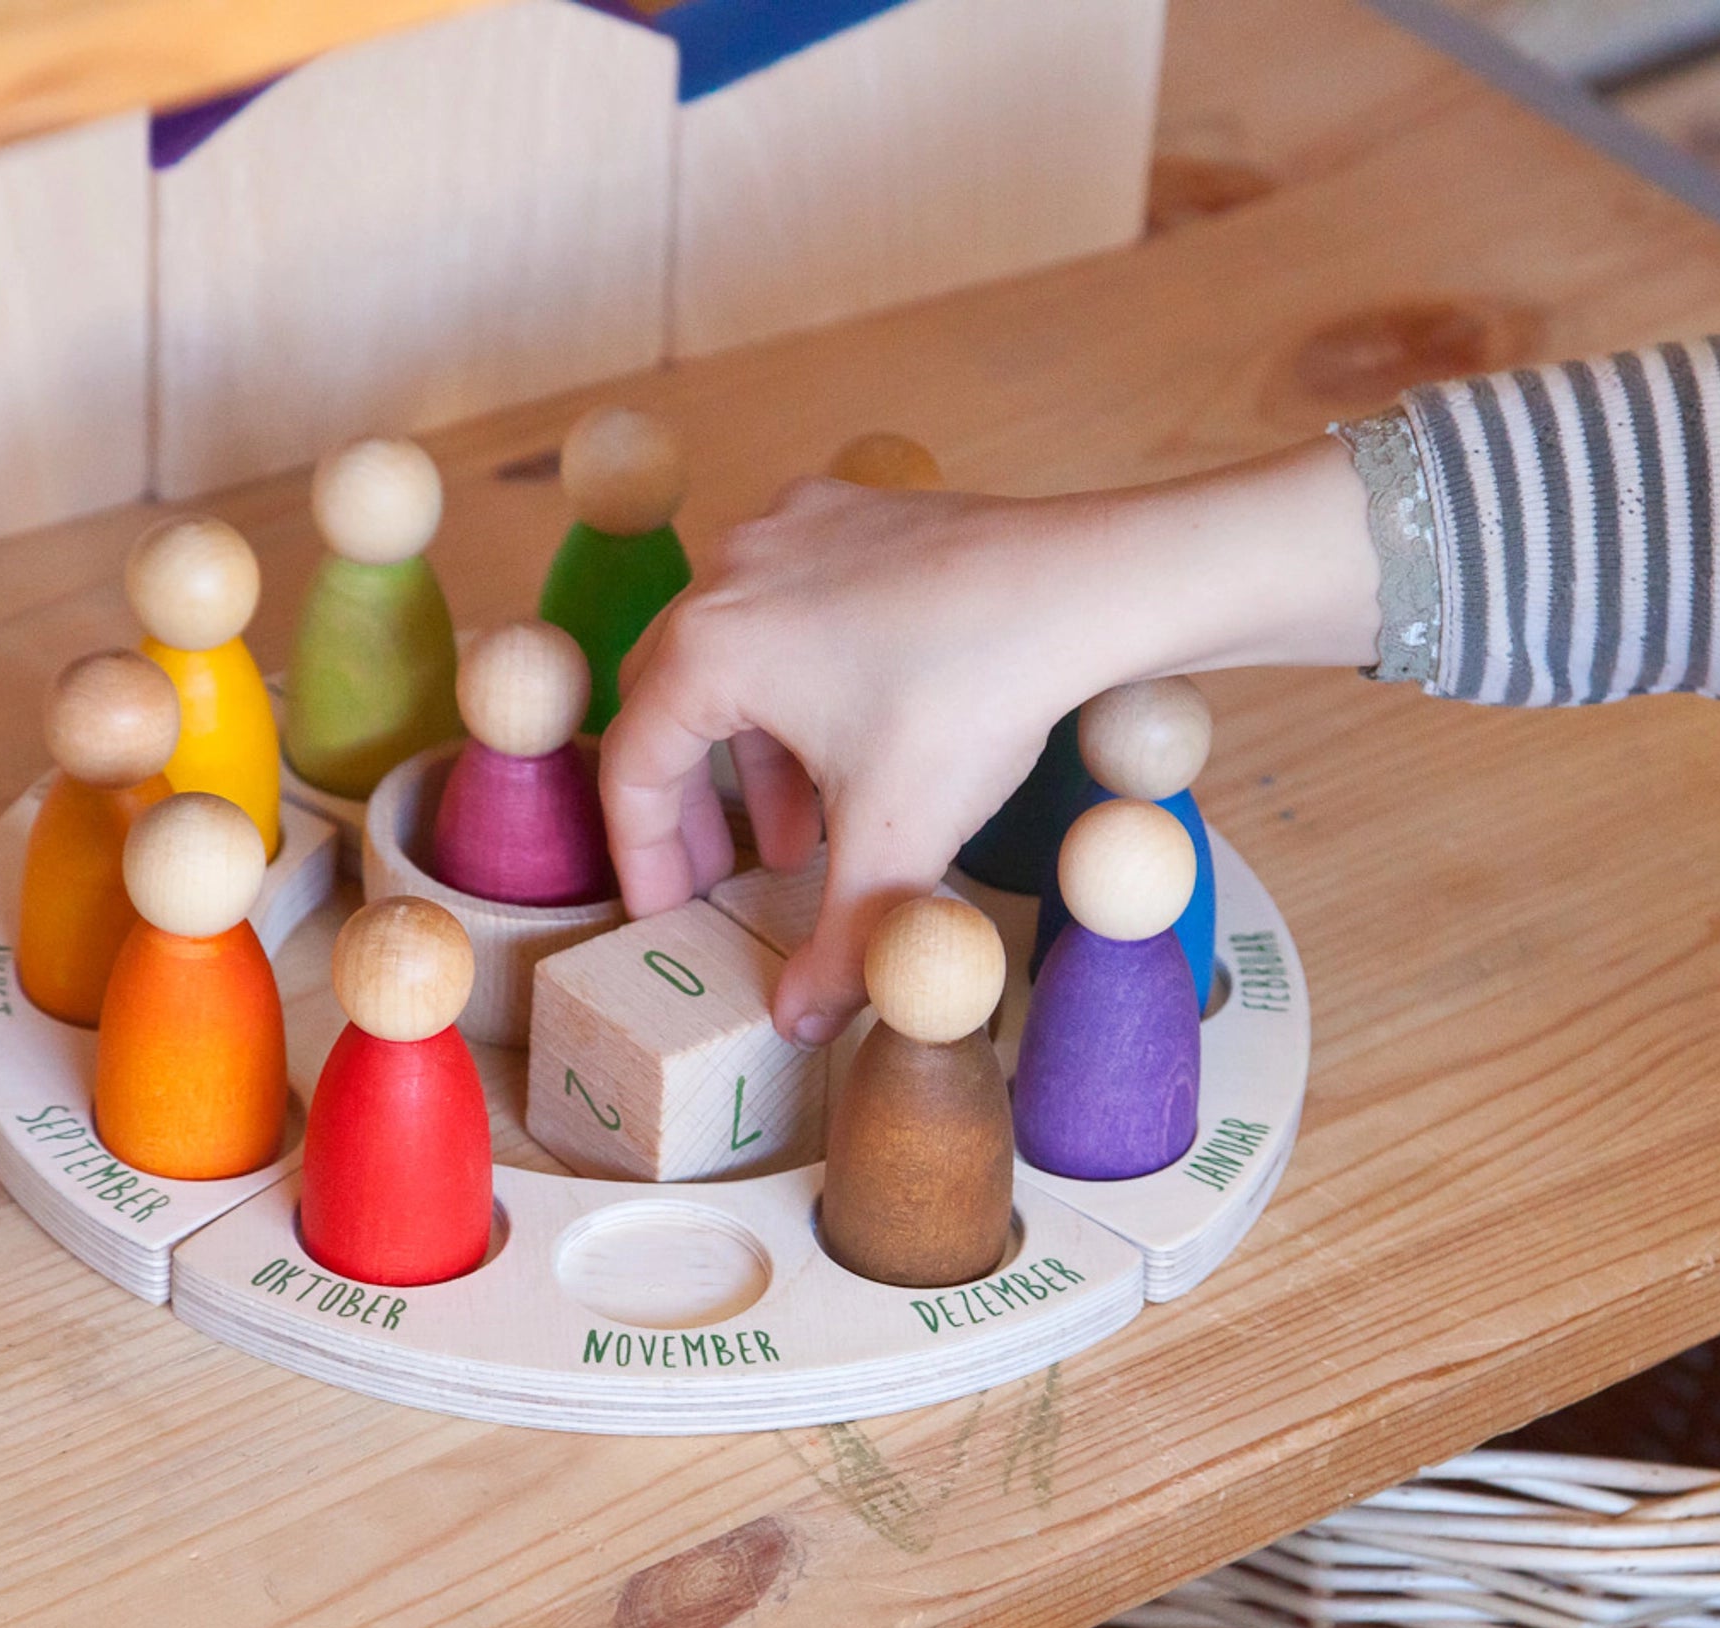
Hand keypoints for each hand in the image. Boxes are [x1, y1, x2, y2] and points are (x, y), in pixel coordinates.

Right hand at [600, 441, 1378, 1044]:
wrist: (1087, 586)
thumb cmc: (976, 697)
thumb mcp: (898, 842)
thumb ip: (840, 945)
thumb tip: (800, 1022)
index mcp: (708, 649)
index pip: (631, 766)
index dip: (642, 855)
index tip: (667, 912)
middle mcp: (727, 574)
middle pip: (668, 705)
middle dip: (689, 805)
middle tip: (718, 878)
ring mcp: (786, 530)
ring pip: (732, 659)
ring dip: (754, 755)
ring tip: (799, 835)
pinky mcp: (846, 513)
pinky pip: (787, 613)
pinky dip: (799, 689)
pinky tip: (854, 747)